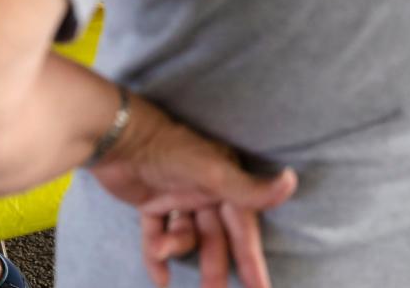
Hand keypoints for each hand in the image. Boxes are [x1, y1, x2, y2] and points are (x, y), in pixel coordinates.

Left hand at [90, 94, 296, 287]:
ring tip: (161, 250)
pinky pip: (156, 234)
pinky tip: (158, 279)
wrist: (117, 136)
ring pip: (185, 237)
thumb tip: (291, 182)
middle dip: (215, 268)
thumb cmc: (168, 151)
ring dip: (176, 249)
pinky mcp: (150, 202)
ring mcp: (176, 196)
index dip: (252, 260)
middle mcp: (204, 191)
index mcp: (225, 182)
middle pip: (215, 239)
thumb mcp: (212, 172)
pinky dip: (156, 255)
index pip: (243, 229)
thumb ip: (249, 189)